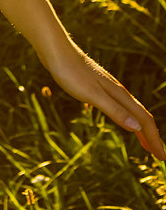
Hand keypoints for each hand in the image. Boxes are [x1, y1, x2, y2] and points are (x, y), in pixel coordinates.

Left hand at [44, 39, 164, 158]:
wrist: (55, 50)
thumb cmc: (71, 72)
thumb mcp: (92, 95)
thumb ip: (114, 110)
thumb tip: (137, 127)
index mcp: (119, 94)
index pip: (144, 119)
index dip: (154, 139)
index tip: (162, 158)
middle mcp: (117, 91)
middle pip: (140, 116)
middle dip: (151, 136)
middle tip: (158, 156)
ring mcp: (107, 88)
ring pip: (130, 111)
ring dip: (141, 128)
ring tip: (145, 144)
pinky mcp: (96, 86)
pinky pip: (119, 106)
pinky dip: (127, 118)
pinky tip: (122, 120)